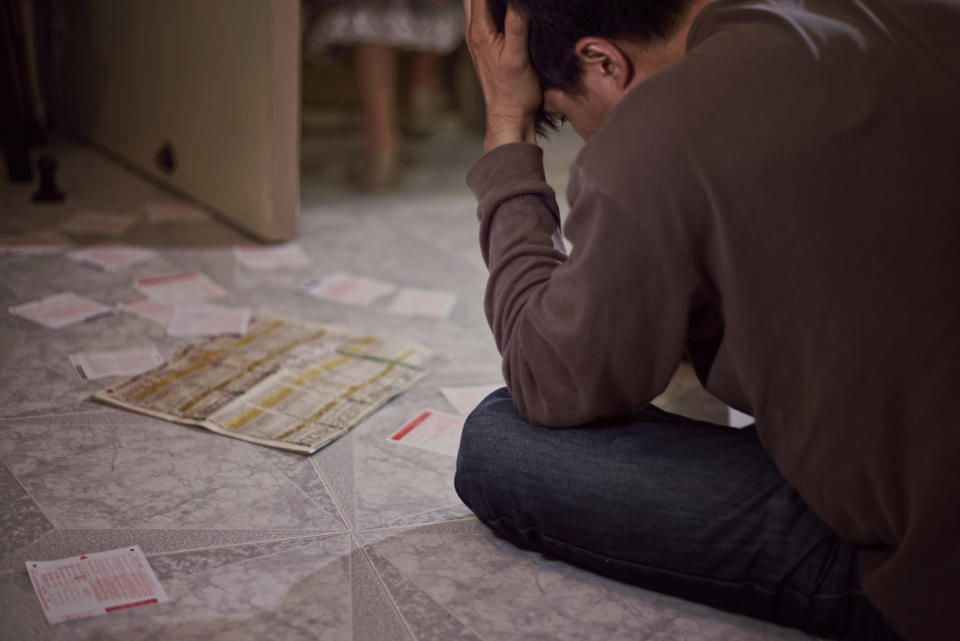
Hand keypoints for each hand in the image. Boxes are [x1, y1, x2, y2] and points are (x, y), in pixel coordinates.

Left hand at [463, 0, 541, 150]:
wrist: (509, 117)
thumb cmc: (514, 92)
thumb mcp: (518, 57)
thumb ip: (516, 24)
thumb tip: (518, 0)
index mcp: (479, 30)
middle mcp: (474, 31)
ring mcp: (479, 37)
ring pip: (477, 3)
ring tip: (512, 1)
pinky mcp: (487, 43)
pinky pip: (486, 14)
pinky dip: (493, 4)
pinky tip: (507, 6)